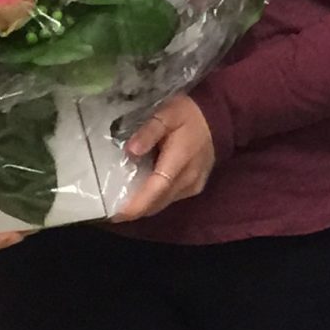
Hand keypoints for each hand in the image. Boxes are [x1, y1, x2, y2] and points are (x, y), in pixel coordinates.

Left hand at [111, 95, 215, 223]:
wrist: (218, 118)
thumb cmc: (187, 114)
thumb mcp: (166, 115)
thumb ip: (148, 132)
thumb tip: (130, 151)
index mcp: (179, 161)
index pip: (156, 190)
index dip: (136, 205)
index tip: (116, 215)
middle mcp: (188, 179)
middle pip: (158, 202)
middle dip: (134, 210)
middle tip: (111, 210)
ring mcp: (193, 185)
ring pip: (163, 203)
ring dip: (144, 206)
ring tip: (123, 203)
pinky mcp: (195, 186)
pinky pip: (170, 199)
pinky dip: (155, 200)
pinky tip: (143, 193)